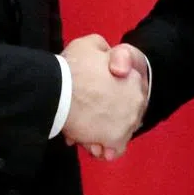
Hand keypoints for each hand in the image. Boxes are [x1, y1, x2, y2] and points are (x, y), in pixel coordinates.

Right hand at [61, 35, 145, 160]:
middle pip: (125, 113)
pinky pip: (113, 150)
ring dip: (104, 133)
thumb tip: (110, 61)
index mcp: (134, 77)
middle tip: (90, 116)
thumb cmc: (72, 66)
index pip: (130, 91)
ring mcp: (127, 121)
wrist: (56, 90)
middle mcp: (137, 101)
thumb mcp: (92, 44)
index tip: (98, 98)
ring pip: (119, 133)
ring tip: (86, 132)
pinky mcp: (115, 140)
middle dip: (109, 116)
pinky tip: (91, 144)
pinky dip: (104, 149)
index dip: (114, 95)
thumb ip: (105, 51)